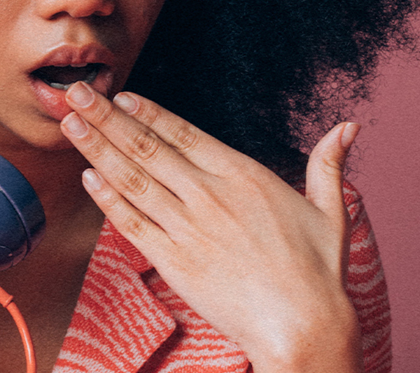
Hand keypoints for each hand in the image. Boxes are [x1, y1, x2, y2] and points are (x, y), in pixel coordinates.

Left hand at [59, 82, 361, 372]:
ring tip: (70, 123)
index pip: (184, 134)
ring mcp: (189, 228)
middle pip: (147, 148)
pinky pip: (133, 223)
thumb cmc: (319, 273)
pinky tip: (88, 177)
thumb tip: (348, 127)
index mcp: (243, 176)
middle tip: (77, 92)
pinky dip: (108, 199)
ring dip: (97, 148)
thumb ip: (328, 164)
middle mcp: (210, 196)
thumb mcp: (331, 210)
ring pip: (132, 179)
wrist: (303, 327)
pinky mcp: (175, 261)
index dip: (149, 112)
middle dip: (107, 117)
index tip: (121, 94)